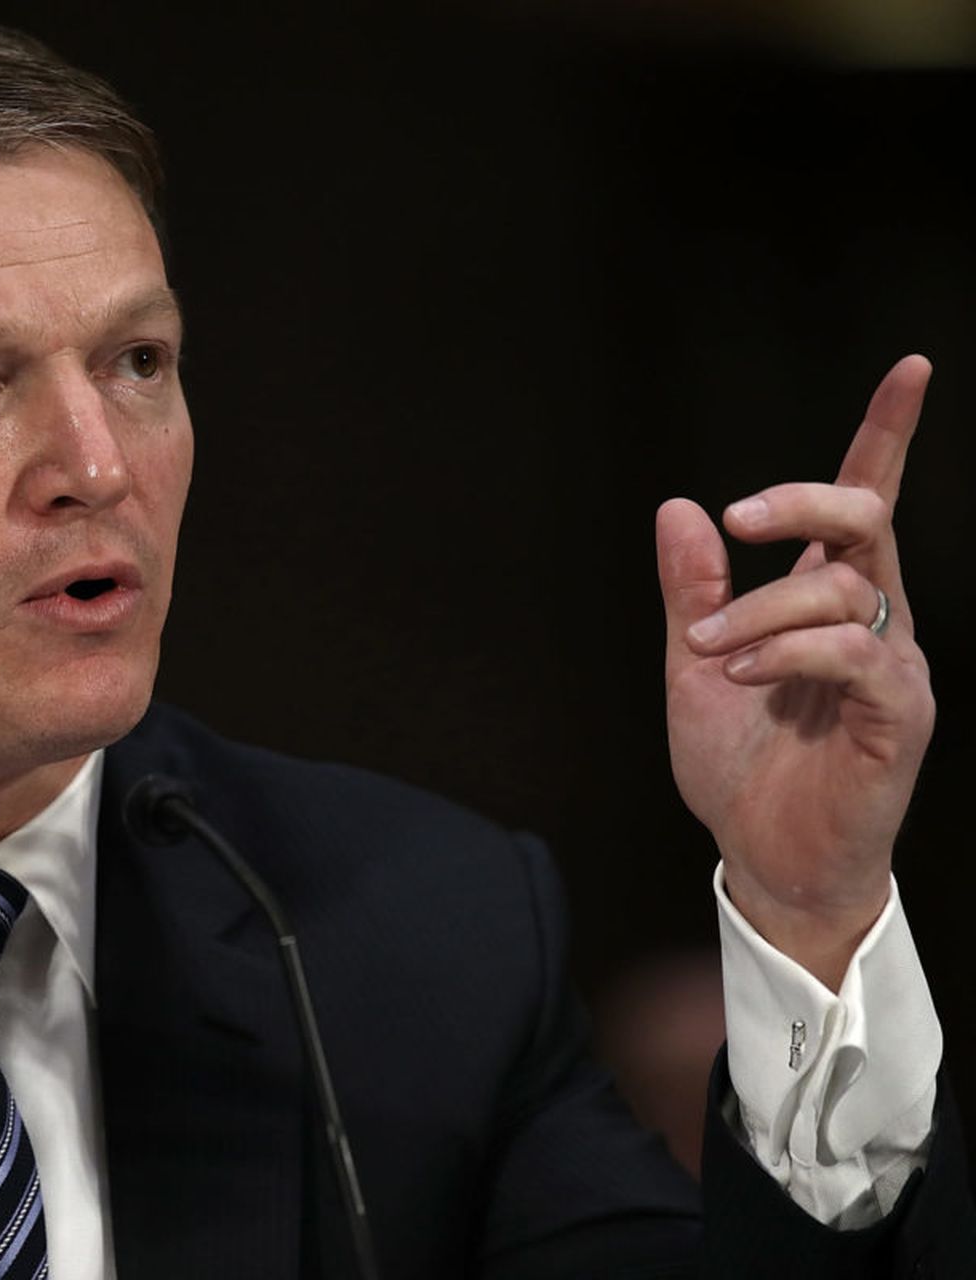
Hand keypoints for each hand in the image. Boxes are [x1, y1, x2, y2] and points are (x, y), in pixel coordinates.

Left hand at [656, 356, 935, 989]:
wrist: (764, 858)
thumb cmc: (743, 768)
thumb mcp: (696, 665)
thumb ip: (692, 590)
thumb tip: (679, 509)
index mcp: (826, 600)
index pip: (864, 502)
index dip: (887, 435)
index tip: (909, 369)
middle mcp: (870, 619)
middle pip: (865, 519)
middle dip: (805, 500)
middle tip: (738, 515)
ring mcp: (889, 665)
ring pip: (842, 588)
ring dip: (759, 611)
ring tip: (713, 653)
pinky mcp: (897, 714)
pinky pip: (853, 653)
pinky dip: (788, 652)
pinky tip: (746, 674)